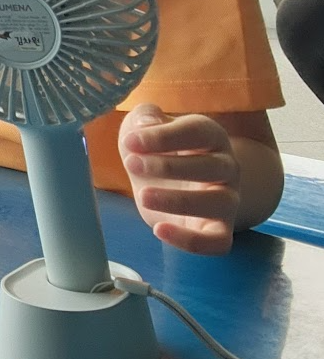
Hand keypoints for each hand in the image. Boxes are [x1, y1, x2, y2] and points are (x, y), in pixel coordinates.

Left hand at [119, 103, 240, 254]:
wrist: (168, 183)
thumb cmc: (157, 150)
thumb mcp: (145, 126)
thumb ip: (144, 117)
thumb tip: (145, 123)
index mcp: (210, 135)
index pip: (197, 131)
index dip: (164, 136)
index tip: (131, 141)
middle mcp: (227, 166)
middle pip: (211, 166)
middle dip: (169, 166)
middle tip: (131, 164)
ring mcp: (226, 199)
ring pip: (218, 202)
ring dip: (179, 201)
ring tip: (143, 195)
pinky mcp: (218, 230)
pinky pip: (218, 241)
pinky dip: (192, 241)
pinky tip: (159, 230)